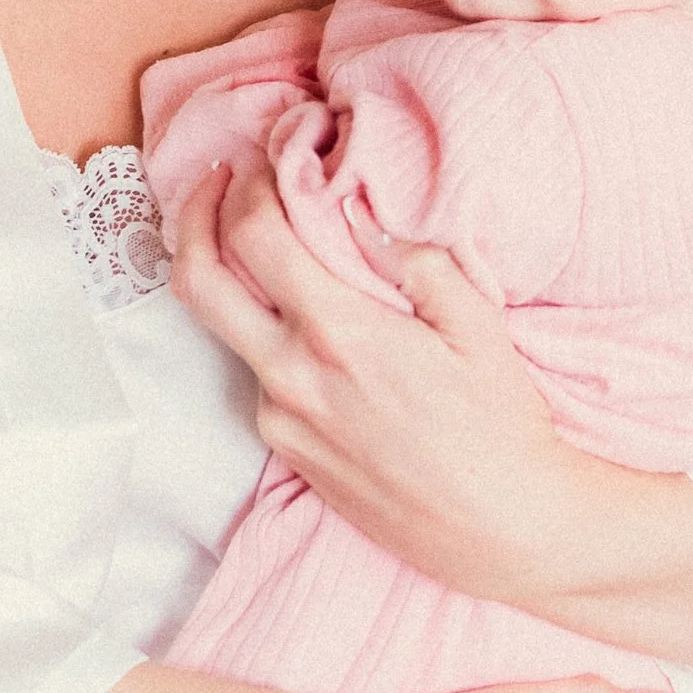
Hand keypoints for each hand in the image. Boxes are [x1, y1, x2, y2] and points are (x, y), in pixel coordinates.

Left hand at [171, 156, 573, 606]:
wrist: (500, 530)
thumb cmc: (500, 426)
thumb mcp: (478, 325)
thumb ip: (418, 260)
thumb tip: (366, 214)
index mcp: (337, 334)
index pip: (253, 236)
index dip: (248, 185)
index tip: (264, 162)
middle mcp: (292, 377)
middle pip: (197, 281)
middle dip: (192, 217)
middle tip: (215, 181)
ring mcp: (283, 421)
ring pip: (228, 333)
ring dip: (237, 281)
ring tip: (274, 249)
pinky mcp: (288, 455)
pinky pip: (261, 380)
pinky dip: (272, 339)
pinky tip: (315, 329)